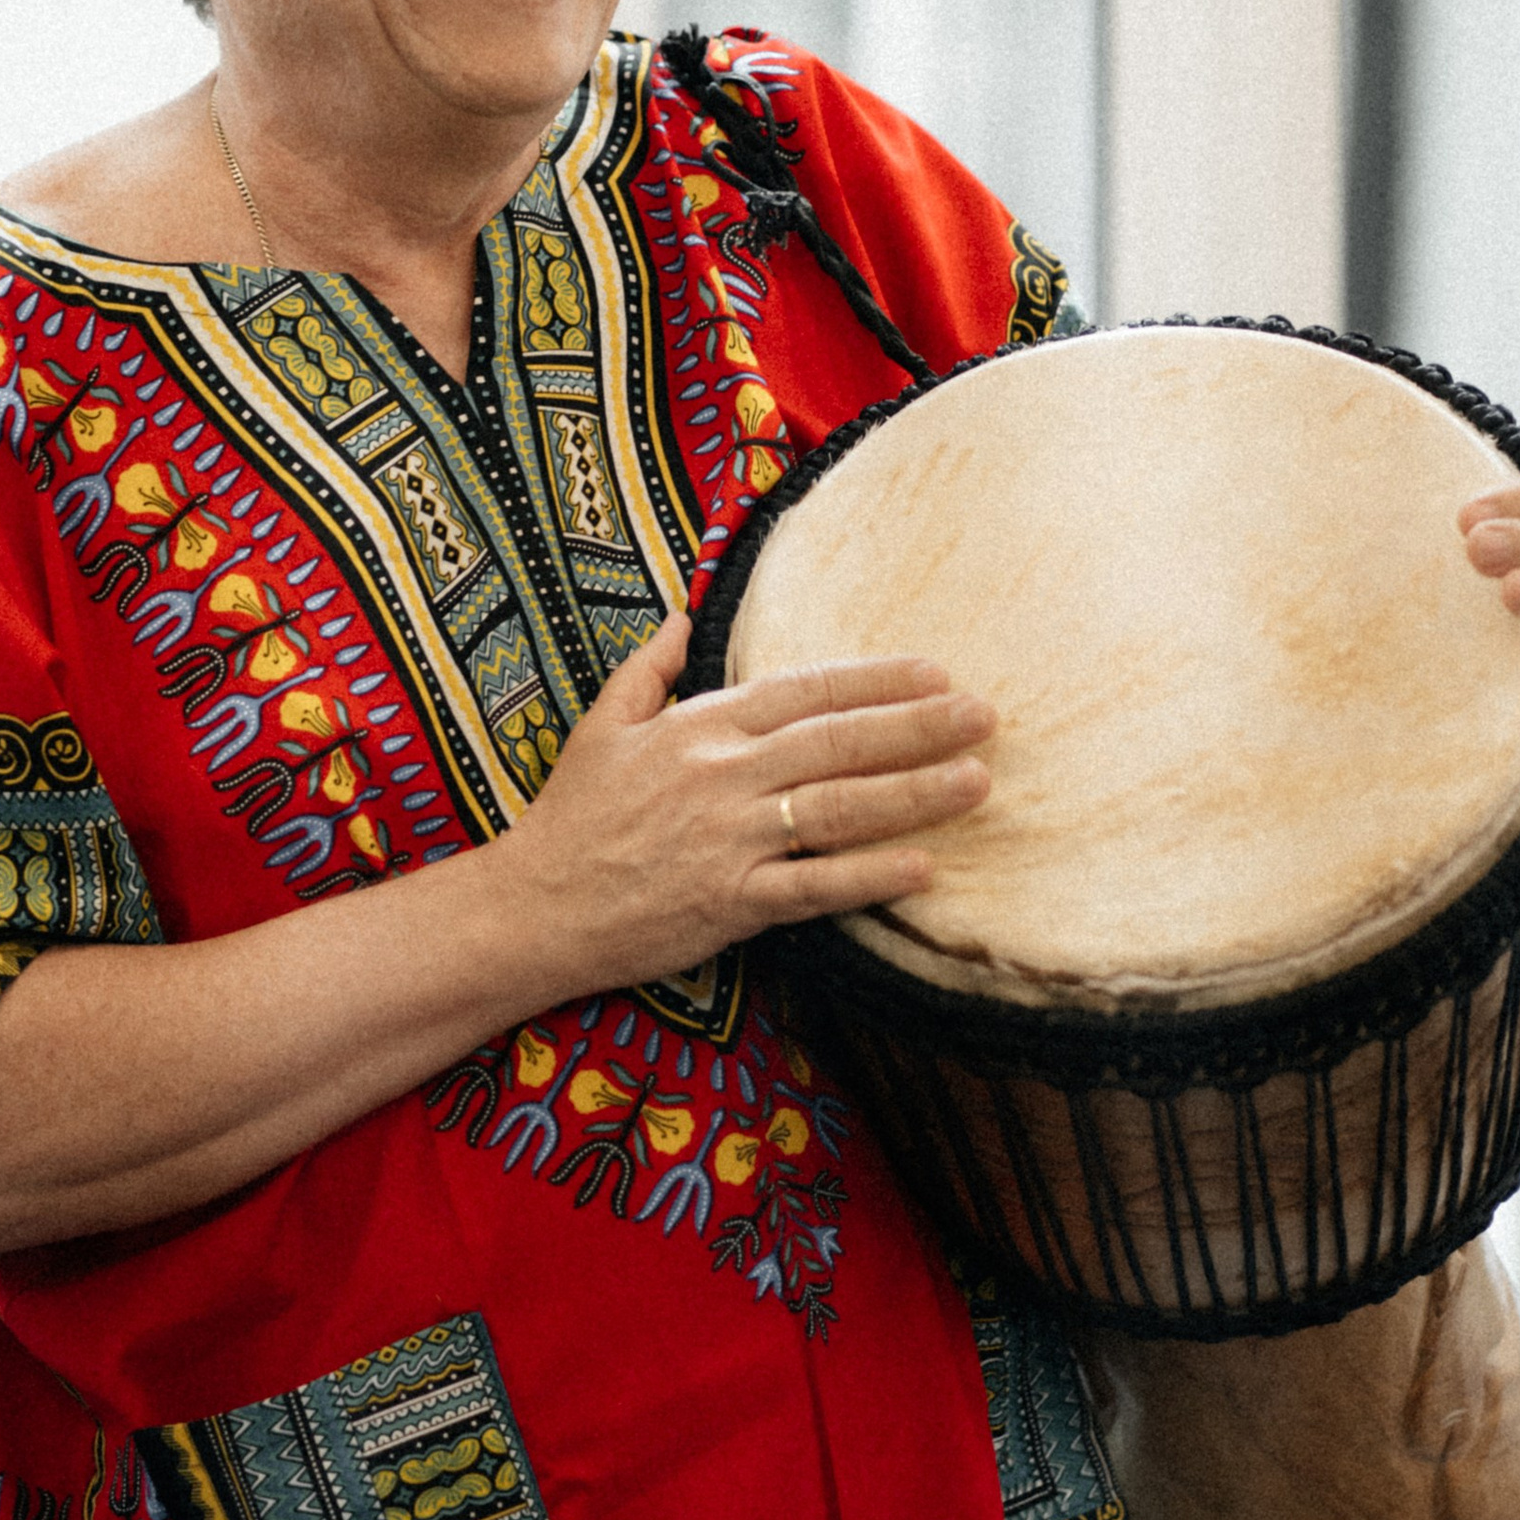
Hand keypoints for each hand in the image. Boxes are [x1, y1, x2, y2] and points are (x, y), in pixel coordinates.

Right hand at [491, 611, 993, 996]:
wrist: (533, 905)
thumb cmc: (570, 815)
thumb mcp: (601, 722)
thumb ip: (649, 666)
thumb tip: (683, 615)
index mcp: (702, 725)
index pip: (807, 691)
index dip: (877, 680)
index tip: (936, 671)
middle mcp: (725, 775)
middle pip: (840, 742)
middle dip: (920, 727)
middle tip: (986, 715)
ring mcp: (731, 839)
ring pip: (840, 809)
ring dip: (915, 794)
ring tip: (978, 780)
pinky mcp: (731, 902)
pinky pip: (814, 886)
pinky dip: (870, 877)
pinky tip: (924, 868)